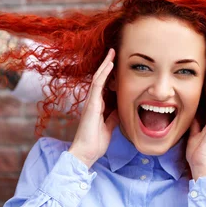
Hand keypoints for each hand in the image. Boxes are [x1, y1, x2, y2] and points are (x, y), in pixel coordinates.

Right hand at [68, 49, 119, 167]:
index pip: (104, 87)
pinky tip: (109, 65)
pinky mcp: (91, 105)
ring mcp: (91, 102)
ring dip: (105, 65)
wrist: (86, 153)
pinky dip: (104, 74)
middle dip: (106, 65)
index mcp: (97, 106)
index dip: (110, 75)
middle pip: (100, 79)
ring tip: (112, 53)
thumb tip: (119, 109)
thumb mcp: (109, 127)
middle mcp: (93, 102)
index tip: (116, 65)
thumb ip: (113, 117)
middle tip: (113, 52)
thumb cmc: (95, 143)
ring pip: (98, 79)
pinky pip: (97, 85)